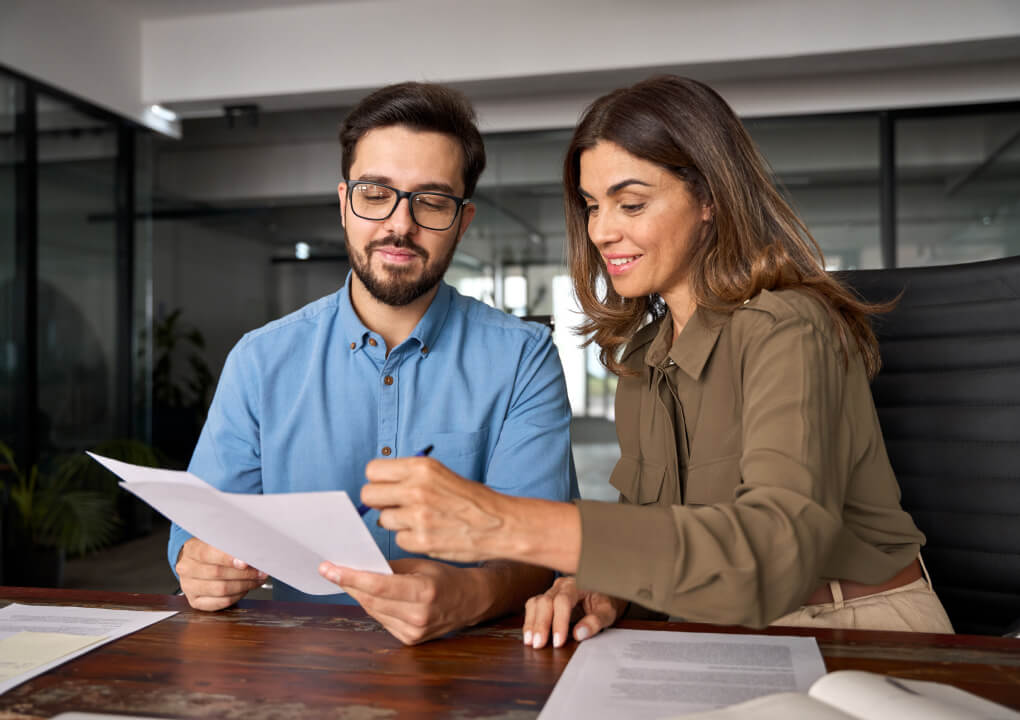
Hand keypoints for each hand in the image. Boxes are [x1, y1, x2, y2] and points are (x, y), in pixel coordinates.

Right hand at [176, 538, 266, 611]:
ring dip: (244, 585)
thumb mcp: (218, 541)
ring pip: (221, 589)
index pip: (207, 554)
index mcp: (191, 550)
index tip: (245, 562)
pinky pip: (221, 602)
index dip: (227, 558)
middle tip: (260, 571)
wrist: (196, 563)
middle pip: (217, 573)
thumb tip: (251, 551)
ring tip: (257, 579)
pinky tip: (246, 588)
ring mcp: (189, 587)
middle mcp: (187, 569)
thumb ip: (232, 545)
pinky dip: (238, 596)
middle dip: (244, 573)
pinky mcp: (195, 601)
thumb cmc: (212, 551)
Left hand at [318, 557, 485, 644]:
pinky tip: (370, 595)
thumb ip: (390, 568)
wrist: (470, 600)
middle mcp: (419, 615)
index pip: (378, 586)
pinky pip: (382, 620)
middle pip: (371, 600)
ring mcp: (414, 631)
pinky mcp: (410, 640)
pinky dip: (373, 606)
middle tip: (330, 570)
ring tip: (347, 579)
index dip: (351, 577)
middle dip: (348, 584)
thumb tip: (358, 566)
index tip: (329, 568)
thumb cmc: (445, 577)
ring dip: (359, 595)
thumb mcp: (420, 564)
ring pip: (373, 611)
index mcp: (424, 592)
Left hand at [361, 457, 511, 563]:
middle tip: (396, 506)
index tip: (388, 487)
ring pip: (383, 520)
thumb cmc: (471, 499)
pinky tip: (428, 534)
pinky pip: (398, 539)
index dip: (379, 480)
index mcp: (421, 468)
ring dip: (397, 522)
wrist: (500, 523)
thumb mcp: (441, 474)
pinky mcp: (421, 540)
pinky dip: (410, 539)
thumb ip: (410, 477)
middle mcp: (416, 489)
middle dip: (380, 502)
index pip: (373, 470)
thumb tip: (380, 486)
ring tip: (419, 521)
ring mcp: (417, 516)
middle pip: (369, 495)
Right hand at [523, 576, 626, 648]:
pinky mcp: (546, 600)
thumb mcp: (608, 612)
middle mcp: (561, 586)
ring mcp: (551, 591)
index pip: (563, 601)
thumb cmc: (605, 602)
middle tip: (538, 644)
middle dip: (541, 624)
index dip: (559, 622)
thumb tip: (579, 633)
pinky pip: (533, 607)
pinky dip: (530, 622)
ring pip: (535, 603)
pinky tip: (529, 636)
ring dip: (531, 623)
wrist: (603, 593)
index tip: (558, 641)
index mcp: (577, 585)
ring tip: (530, 642)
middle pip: (545, 601)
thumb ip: (596, 621)